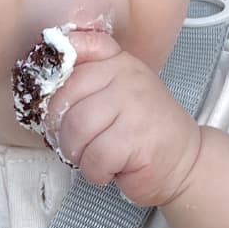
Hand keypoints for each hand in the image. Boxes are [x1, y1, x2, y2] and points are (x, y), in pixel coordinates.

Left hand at [47, 29, 202, 207]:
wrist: (185, 161)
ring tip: (95, 156)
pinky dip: (95, 172)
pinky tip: (111, 168)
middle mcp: (127, 76)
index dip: (56, 86)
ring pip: (77, 129)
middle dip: (62, 130)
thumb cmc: (143, 131)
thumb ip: (87, 76)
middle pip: (65, 99)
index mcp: (117, 61)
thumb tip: (43, 75)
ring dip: (78, 153)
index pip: (71, 56)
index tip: (62, 106)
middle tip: (78, 143)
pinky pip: (94, 157)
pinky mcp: (136, 139)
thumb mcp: (117, 92)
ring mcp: (134, 105)